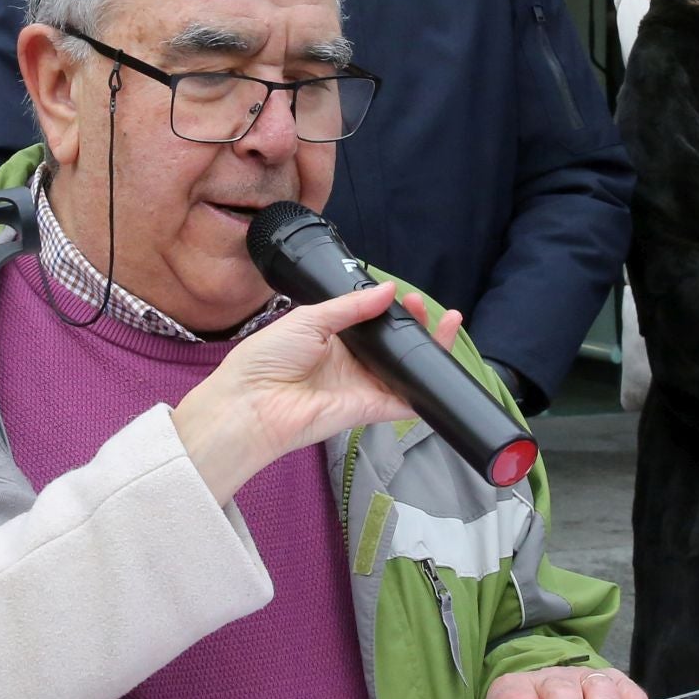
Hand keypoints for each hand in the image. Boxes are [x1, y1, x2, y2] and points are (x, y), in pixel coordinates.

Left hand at [172, 282, 438, 505]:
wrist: (251, 403)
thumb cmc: (268, 358)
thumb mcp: (309, 319)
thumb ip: (351, 306)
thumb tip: (389, 289)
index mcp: (333, 338)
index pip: (373, 322)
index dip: (393, 310)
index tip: (408, 296)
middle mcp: (351, 363)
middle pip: (394, 345)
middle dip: (415, 325)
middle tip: (425, 308)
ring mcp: (362, 386)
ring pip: (406, 369)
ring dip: (429, 349)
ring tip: (447, 324)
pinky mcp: (369, 409)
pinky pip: (405, 401)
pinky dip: (427, 388)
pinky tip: (443, 365)